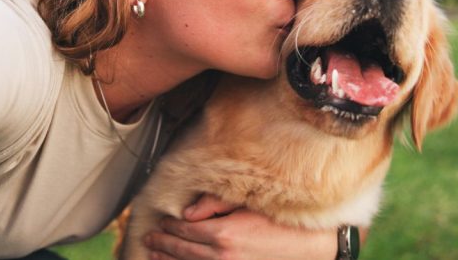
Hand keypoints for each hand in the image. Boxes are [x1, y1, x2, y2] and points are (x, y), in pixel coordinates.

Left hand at [143, 194, 336, 259]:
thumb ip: (214, 204)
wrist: (310, 247)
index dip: (169, 226)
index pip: (185, 230)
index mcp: (222, 234)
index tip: (159, 223)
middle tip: (148, 239)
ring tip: (154, 256)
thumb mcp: (248, 204)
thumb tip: (187, 212)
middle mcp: (221, 257)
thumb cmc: (281, 221)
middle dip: (162, 244)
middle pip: (182, 250)